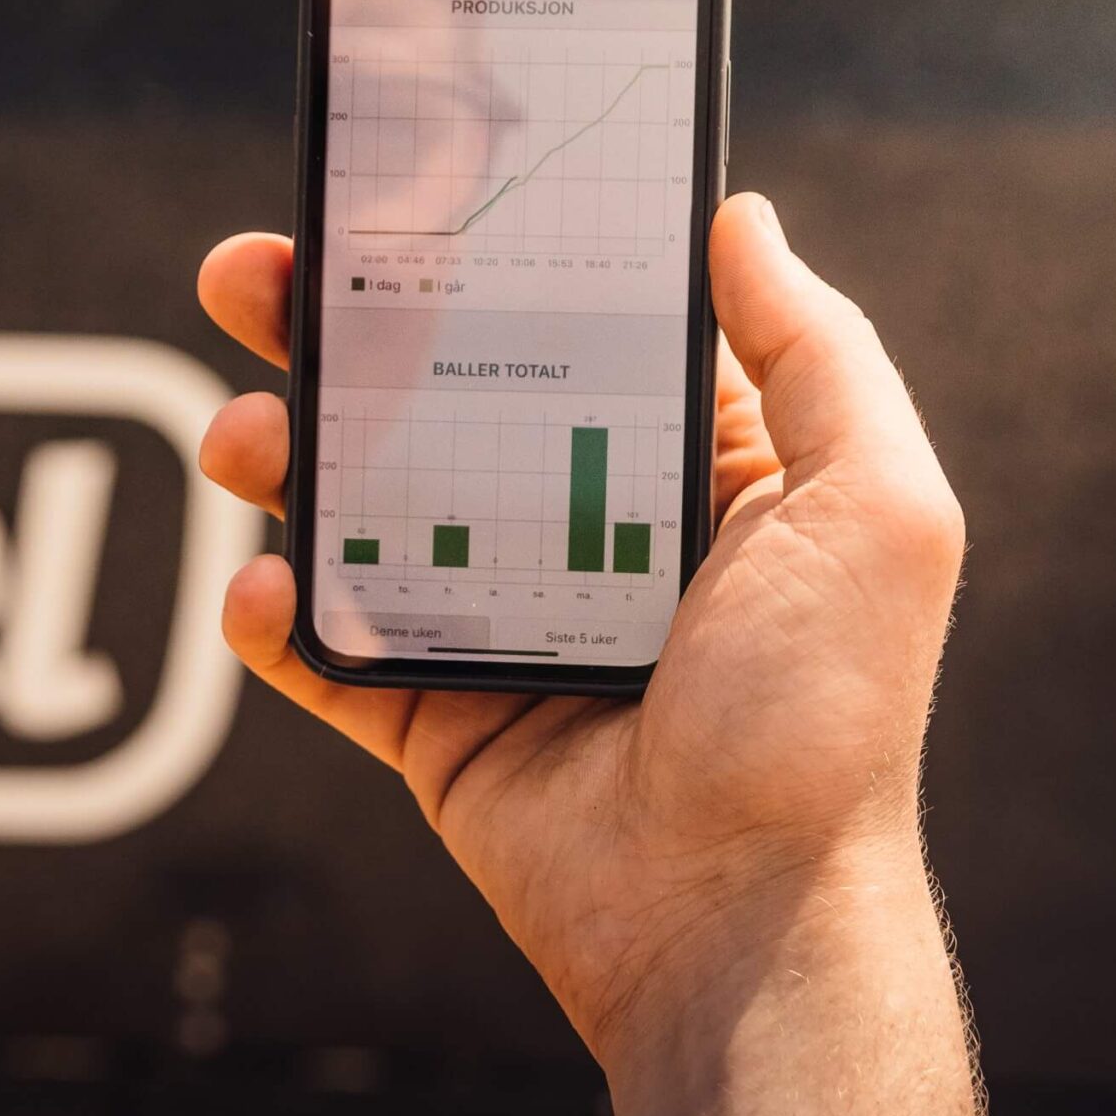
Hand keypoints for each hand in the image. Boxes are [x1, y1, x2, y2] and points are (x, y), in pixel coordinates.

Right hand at [195, 192, 966, 1062]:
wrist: (740, 920)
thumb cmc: (825, 718)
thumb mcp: (874, 508)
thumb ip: (816, 352)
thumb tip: (742, 218)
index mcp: (680, 470)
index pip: (554, 332)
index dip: (470, 260)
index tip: (392, 195)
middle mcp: (579, 531)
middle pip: (426, 401)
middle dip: (330, 332)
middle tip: (251, 279)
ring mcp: (494, 623)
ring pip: (354, 511)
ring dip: (278, 456)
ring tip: (240, 436)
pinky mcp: (432, 719)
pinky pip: (326, 651)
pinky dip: (272, 613)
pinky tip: (258, 586)